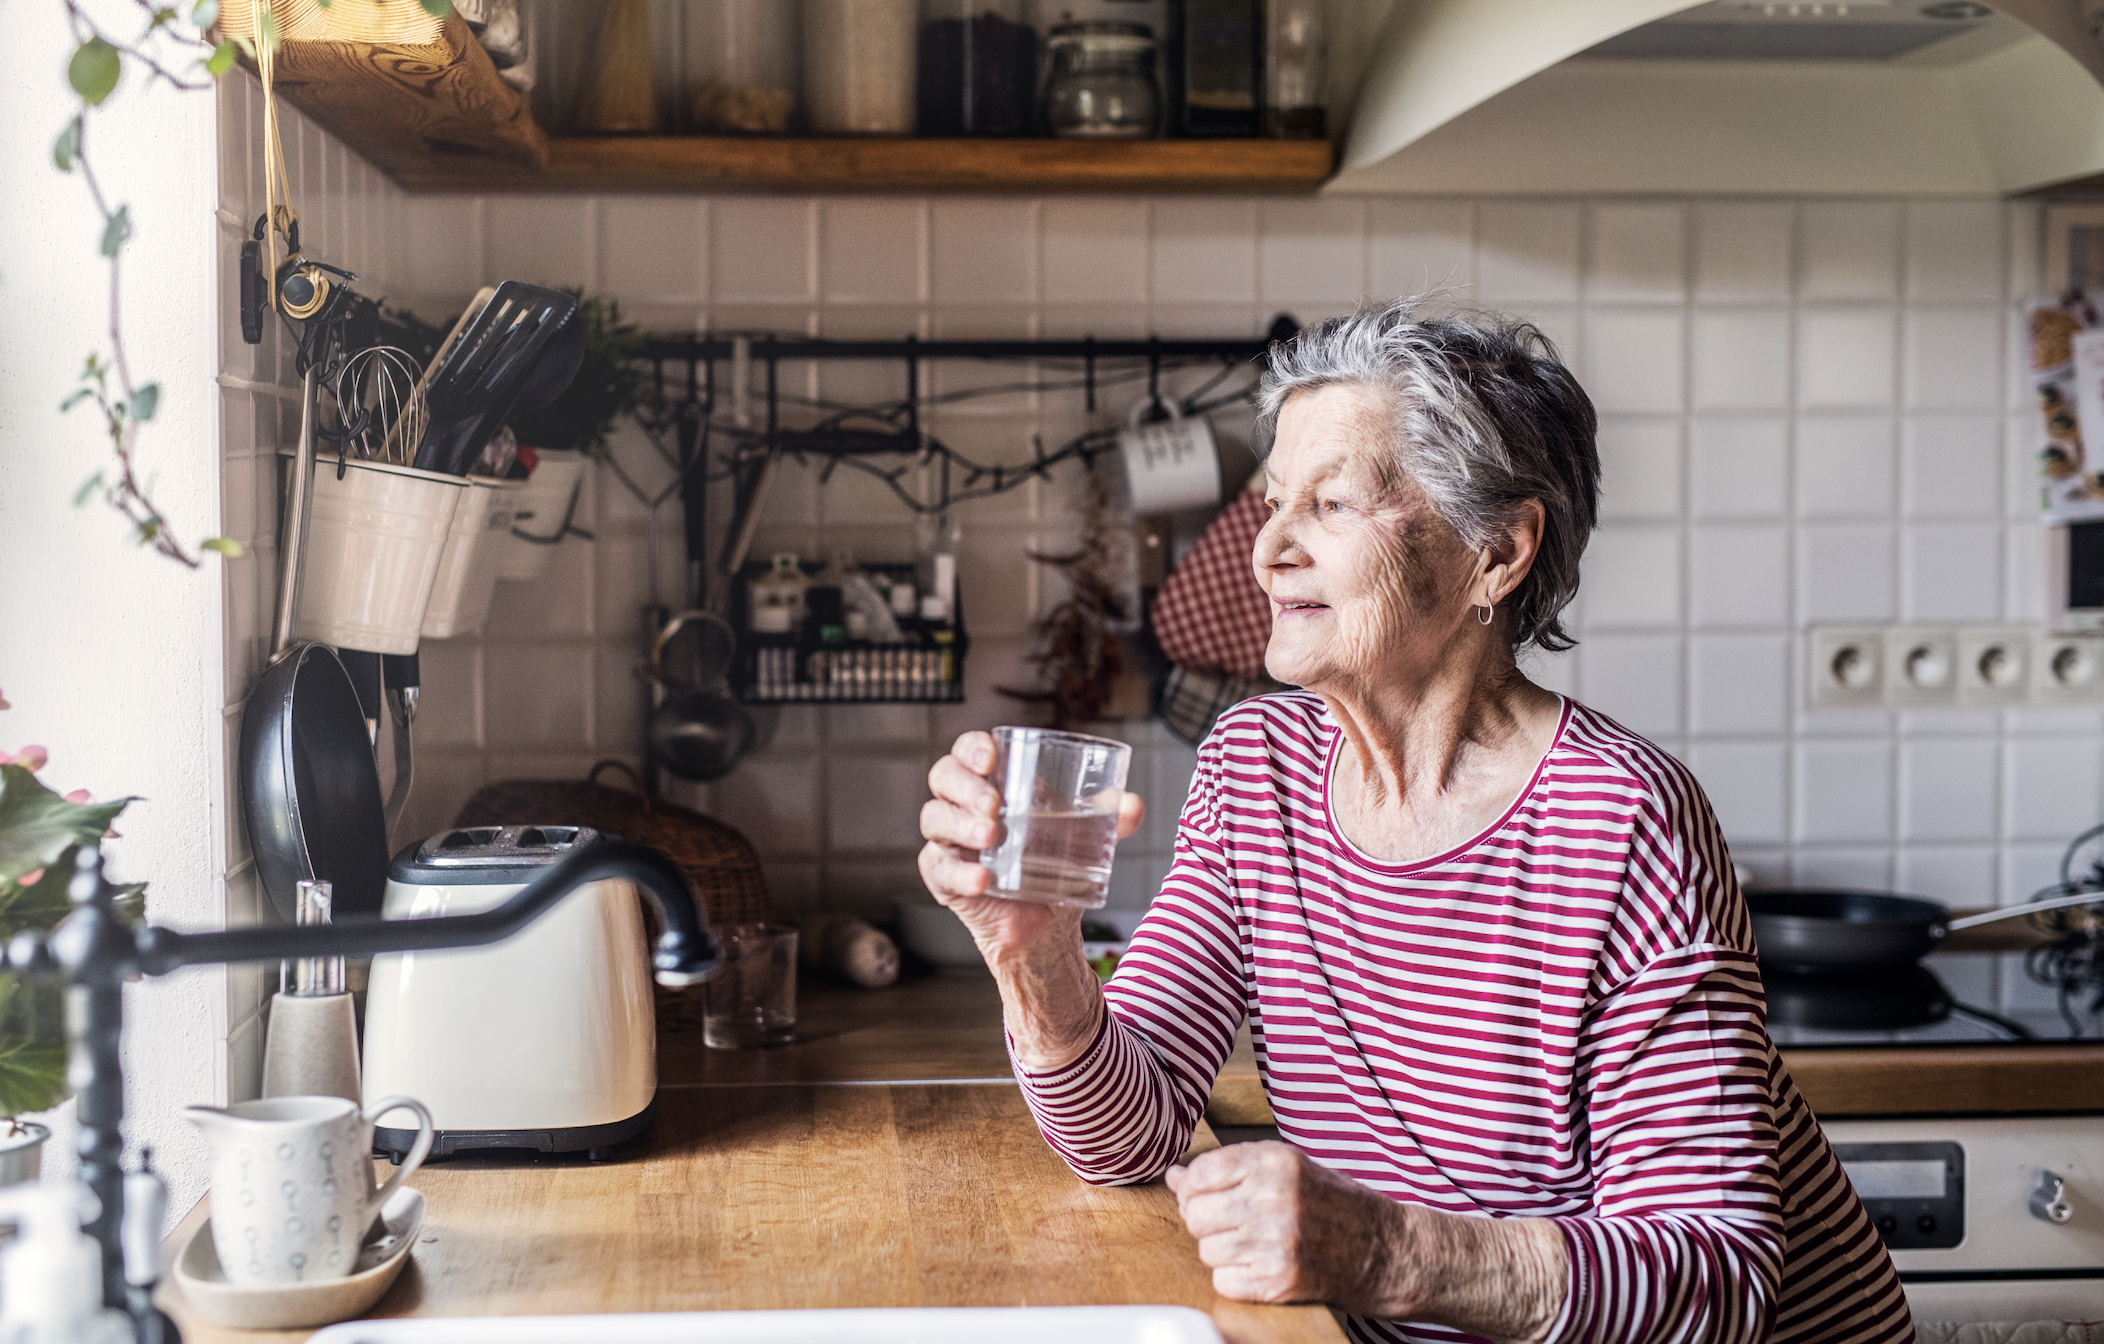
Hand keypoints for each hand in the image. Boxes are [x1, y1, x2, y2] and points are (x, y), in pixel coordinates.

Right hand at [917, 730, 1143, 966]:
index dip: (972, 748)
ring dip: (961, 825)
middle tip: (994, 805)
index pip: (968, 751)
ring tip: (992, 837)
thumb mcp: (1084, 835)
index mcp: (991, 781)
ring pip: (934, 818)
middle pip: (943, 778)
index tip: (991, 757)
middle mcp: (962, 805)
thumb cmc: (1055, 862)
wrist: (1046, 921)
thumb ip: (1108, 817)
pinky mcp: (944, 877)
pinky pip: (940, 869)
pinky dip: (961, 873)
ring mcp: (948, 840)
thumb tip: (1133, 804)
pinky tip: (982, 879)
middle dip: (966, 786)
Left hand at [1166, 1142, 1566, 1343]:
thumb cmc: (1336, 1205)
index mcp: (1275, 1161)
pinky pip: (1224, 1281)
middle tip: (1235, 1225)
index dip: (1196, 1190)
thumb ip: (1230, 1169)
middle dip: (1207, 1223)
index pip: (1199, 1174)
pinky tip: (1262, 1267)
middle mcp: (1274, 1197)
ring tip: (1255, 1245)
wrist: (1385, 1250)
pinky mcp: (1281, 1279)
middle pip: (1196, 1215)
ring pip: (1206, 1250)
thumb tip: (1175, 1176)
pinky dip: (1237, 1279)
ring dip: (1223, 1253)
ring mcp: (1277, 1240)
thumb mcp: (1288, 1169)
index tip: (1210, 1197)